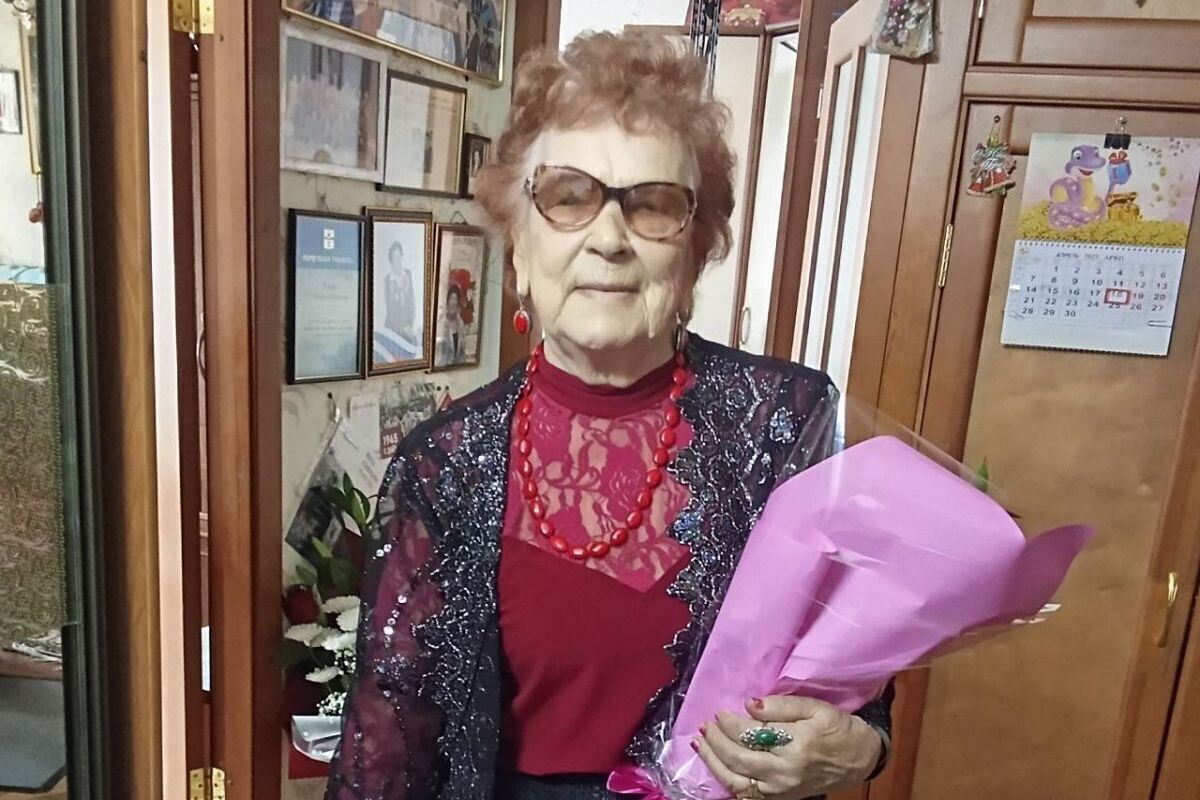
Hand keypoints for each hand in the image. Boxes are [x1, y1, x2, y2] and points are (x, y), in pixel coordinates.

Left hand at [693, 696, 881, 798]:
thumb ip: (781, 705)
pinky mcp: (781, 797)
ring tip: (701, 744)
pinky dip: (727, 780)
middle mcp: (786, 771)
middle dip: (717, 741)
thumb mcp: (816, 707)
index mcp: (796, 745)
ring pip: (737, 781)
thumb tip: (749, 704)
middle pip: (739, 758)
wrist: (860, 759)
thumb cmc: (838, 728)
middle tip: (705, 725)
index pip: (751, 734)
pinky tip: (716, 766)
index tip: (721, 711)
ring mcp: (781, 789)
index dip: (731, 722)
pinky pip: (747, 793)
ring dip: (714, 762)